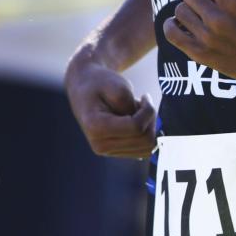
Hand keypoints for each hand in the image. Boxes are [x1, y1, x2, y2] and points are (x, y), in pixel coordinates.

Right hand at [65, 44, 155, 158]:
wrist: (84, 88)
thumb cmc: (101, 83)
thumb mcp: (117, 86)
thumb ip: (130, 106)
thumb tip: (146, 125)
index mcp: (96, 127)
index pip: (136, 127)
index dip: (149, 111)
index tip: (146, 96)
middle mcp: (100, 145)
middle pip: (144, 141)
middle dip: (150, 120)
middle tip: (143, 103)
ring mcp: (108, 151)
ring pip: (147, 148)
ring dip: (149, 127)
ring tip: (138, 111)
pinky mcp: (116, 152)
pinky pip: (143, 150)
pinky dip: (145, 134)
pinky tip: (136, 120)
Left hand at [163, 0, 235, 89]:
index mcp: (234, 1)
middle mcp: (219, 19)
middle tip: (207, 3)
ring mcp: (208, 38)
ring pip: (179, 10)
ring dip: (187, 10)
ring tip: (200, 16)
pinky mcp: (200, 54)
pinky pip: (171, 33)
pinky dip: (172, 25)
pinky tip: (182, 24)